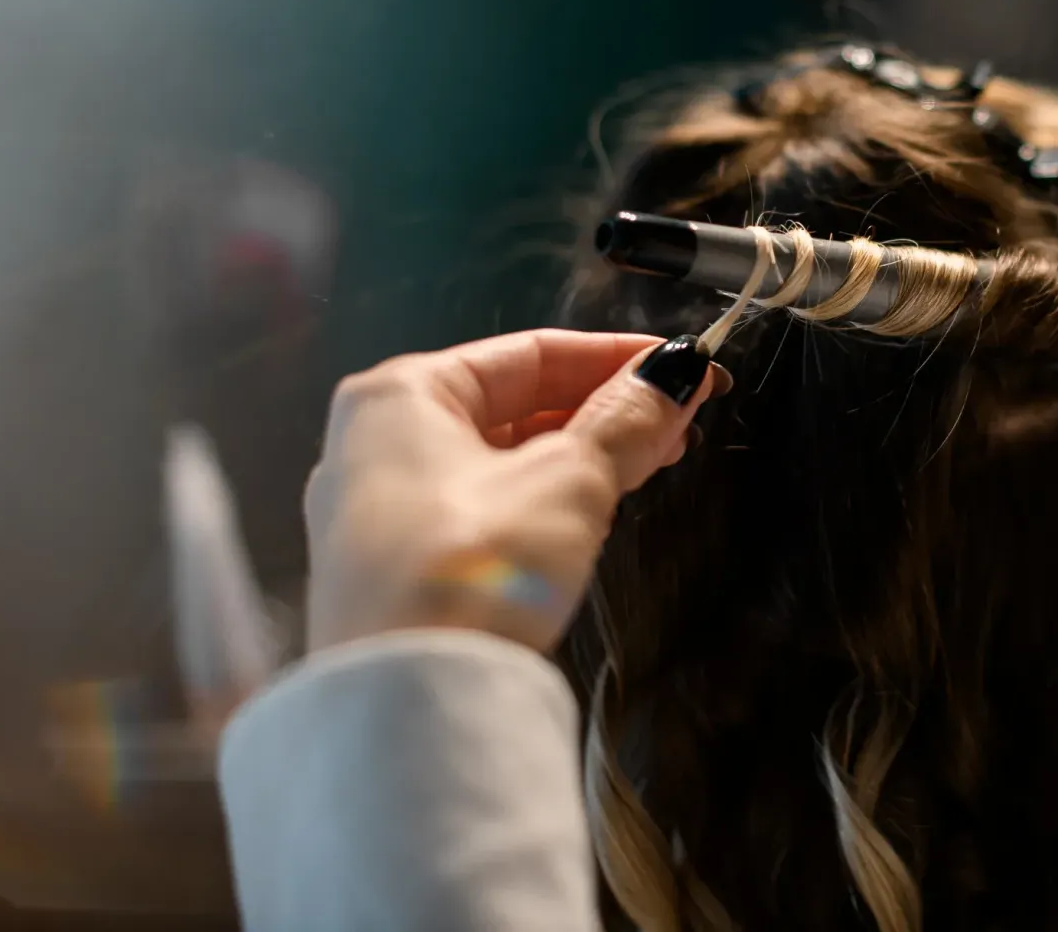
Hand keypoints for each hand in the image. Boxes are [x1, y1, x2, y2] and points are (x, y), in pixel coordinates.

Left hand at [303, 331, 728, 653]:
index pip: (529, 352)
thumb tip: (676, 378)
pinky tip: (593, 513)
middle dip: (603, 410)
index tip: (683, 367)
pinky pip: (481, 512)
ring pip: (498, 461)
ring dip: (578, 457)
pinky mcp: (394, 576)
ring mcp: (378, 515)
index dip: (616, 357)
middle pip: (512, 405)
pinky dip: (541, 503)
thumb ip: (626, 422)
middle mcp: (373, 445)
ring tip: (651, 461)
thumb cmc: (468, 572)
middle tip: (678, 419)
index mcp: (399, 395)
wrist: (406, 706)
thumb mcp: (568, 481)